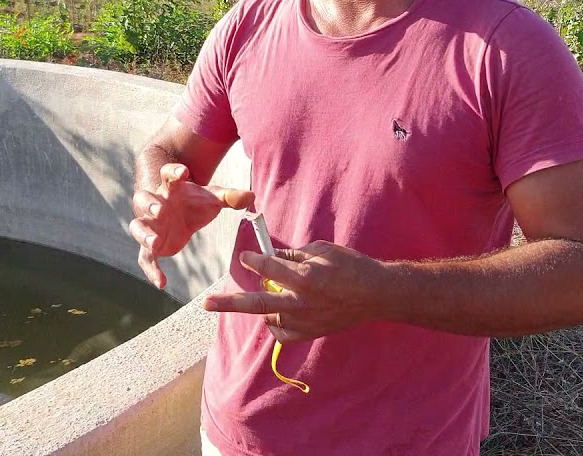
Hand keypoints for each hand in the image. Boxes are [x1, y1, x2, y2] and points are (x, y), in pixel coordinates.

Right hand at [129, 162, 253, 288]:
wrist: (180, 211)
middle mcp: (156, 204)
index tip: (182, 173)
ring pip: (137, 226)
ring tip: (155, 243)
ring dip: (144, 234)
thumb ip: (230, 197)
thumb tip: (251, 196)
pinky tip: (161, 283)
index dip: (173, 172)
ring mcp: (151, 224)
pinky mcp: (151, 245)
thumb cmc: (195, 201)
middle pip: (143, 199)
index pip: (168, 174)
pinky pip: (145, 257)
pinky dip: (151, 270)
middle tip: (160, 210)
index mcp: (171, 188)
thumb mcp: (213, 198)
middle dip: (150, 204)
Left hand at [201, 241, 387, 342]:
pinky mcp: (310, 332)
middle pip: (257, 303)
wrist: (376, 294)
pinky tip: (276, 313)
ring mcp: (305, 320)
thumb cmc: (350, 266)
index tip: (246, 256)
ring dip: (263, 305)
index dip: (253, 261)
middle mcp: (301, 302)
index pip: (268, 268)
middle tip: (206, 304)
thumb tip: (271, 258)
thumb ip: (293, 255)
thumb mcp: (321, 250)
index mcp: (304, 278)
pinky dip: (275, 323)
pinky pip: (282, 332)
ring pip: (270, 316)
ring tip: (266, 294)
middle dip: (229, 303)